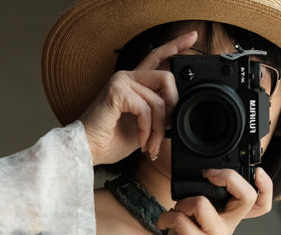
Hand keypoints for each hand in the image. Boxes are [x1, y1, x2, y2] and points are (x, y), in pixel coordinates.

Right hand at [78, 31, 197, 165]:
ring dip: (158, 129)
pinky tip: (140, 141)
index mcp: (132, 83)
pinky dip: (146, 130)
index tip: (192, 37)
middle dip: (172, 108)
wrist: (88, 150)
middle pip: (166, 78)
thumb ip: (156, 116)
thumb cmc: (109, 140)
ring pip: (157, 101)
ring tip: (150, 146)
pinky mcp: (117, 91)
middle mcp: (127, 77)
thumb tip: (173, 116)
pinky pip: (146, 109)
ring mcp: (121, 81)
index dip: (175, 46)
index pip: (156, 57)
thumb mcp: (141, 127)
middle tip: (166, 130)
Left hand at [159, 167, 273, 234]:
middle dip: (227, 176)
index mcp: (230, 218)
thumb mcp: (200, 220)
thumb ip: (205, 201)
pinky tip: (164, 222)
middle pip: (246, 196)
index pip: (261, 203)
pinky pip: (181, 220)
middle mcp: (228, 227)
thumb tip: (196, 179)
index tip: (256, 172)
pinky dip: (168, 217)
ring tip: (175, 212)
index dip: (267, 186)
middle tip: (208, 176)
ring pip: (202, 203)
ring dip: (182, 202)